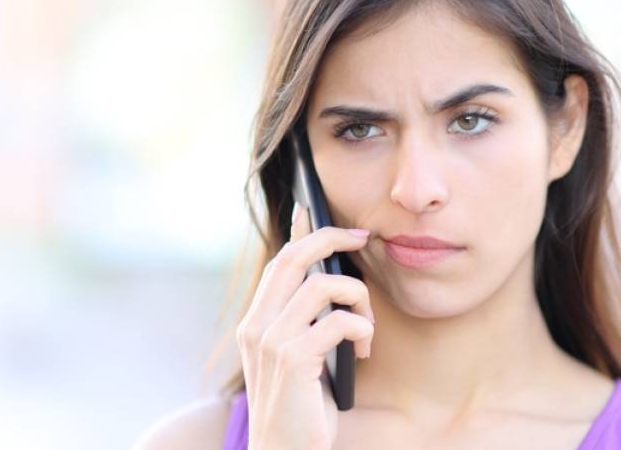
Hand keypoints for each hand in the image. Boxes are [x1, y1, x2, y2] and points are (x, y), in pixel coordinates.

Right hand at [236, 203, 375, 449]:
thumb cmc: (300, 410)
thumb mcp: (298, 359)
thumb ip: (305, 323)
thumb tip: (332, 282)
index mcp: (254, 324)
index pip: (277, 262)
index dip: (300, 232)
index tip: (316, 210)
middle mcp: (256, 327)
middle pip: (294, 258)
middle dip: (331, 239)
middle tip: (363, 238)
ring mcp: (272, 342)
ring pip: (323, 286)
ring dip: (358, 299)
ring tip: (366, 327)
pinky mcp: (294, 359)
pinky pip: (339, 321)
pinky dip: (360, 329)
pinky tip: (363, 350)